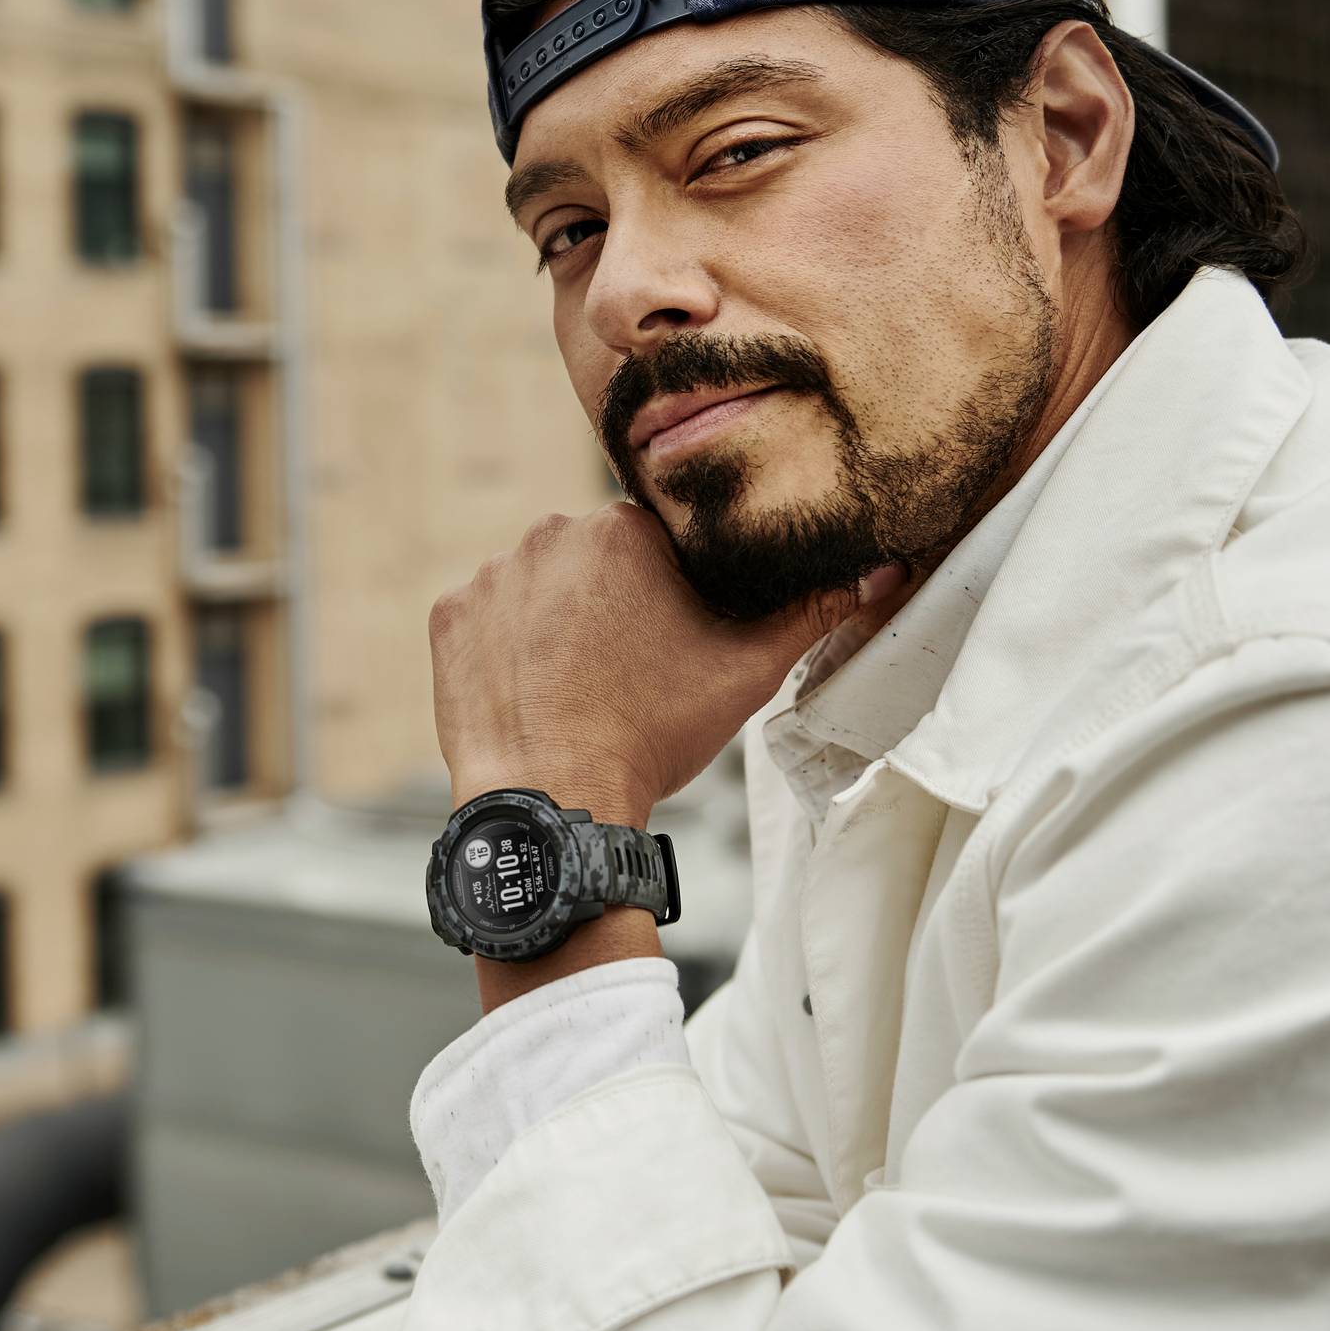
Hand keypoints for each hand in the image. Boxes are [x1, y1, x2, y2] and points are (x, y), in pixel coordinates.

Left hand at [428, 502, 872, 824]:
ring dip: (558, 621)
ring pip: (540, 586)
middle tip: (631, 667)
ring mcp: (491, 574)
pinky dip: (506, 648)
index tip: (675, 635)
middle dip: (615, 600)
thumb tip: (880, 572)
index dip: (674, 588)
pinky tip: (534, 690)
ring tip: (581, 684)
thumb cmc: (653, 733)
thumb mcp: (748, 672)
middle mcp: (549, 533)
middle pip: (595, 558)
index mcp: (624, 530)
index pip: (659, 540)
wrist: (552, 800)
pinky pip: (485, 618)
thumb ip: (811, 611)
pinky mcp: (449, 616)